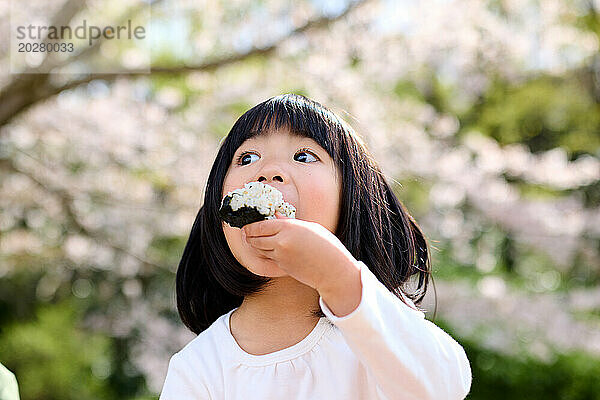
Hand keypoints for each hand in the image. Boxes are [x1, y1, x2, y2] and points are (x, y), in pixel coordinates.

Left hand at [241, 211, 358, 291]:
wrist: (332, 270)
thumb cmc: (326, 245)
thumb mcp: (309, 228)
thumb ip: (289, 222)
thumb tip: (276, 216)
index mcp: (288, 227)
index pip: (260, 226)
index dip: (250, 227)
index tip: (246, 226)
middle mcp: (281, 242)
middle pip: (255, 239)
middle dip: (249, 237)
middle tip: (246, 234)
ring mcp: (280, 256)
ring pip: (260, 250)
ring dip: (256, 246)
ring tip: (255, 240)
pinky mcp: (282, 267)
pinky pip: (270, 258)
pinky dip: (267, 254)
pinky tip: (272, 250)